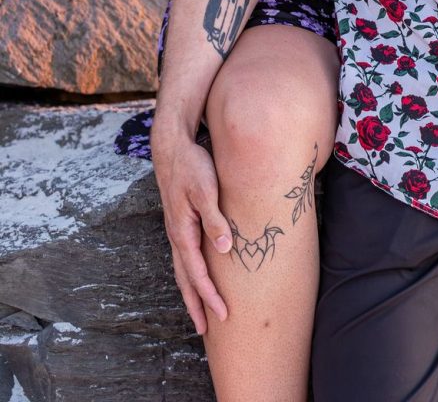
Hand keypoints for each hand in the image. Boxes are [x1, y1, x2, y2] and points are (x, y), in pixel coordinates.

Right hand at [151, 126, 231, 333]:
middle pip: (185, 278)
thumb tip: (225, 249)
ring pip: (182, 269)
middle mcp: (176, 235)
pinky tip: (198, 276)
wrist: (173, 146)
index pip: (197, 273)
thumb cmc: (192, 165)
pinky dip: (190, 273)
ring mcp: (176, 229)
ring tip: (201, 312)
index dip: (210, 296)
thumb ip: (215, 219)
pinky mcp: (180, 221)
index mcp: (182, 231)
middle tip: (207, 330)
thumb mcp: (206, 190)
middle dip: (196, 304)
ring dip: (192, 292)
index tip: (224, 315)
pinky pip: (184, 255)